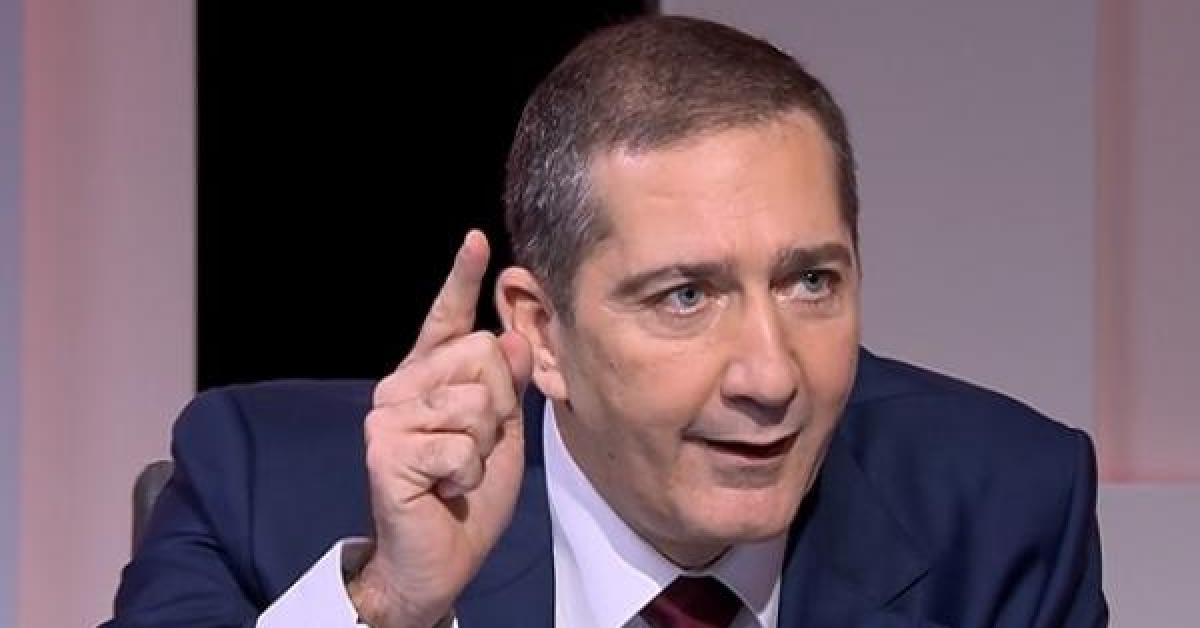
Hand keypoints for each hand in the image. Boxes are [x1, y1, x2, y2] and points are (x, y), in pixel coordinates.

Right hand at [348, 230, 532, 626]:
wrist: (438, 559)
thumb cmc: (467, 496)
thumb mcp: (502, 434)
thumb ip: (508, 386)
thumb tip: (513, 337)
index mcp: (429, 377)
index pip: (447, 320)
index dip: (462, 279)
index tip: (476, 241)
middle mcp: (401, 386)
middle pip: (481, 355)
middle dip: (499, 407)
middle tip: (476, 448)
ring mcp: (388, 414)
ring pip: (475, 400)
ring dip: (484, 447)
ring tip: (458, 471)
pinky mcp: (386, 448)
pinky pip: (461, 444)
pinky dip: (467, 474)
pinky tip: (445, 489)